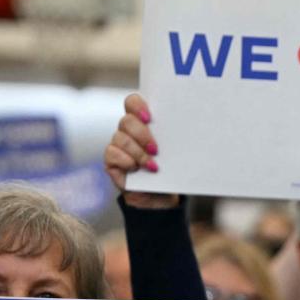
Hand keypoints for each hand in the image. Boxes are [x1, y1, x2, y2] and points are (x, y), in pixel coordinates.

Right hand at [106, 93, 179, 209]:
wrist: (162, 196)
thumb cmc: (170, 170)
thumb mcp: (177, 153)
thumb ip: (175, 139)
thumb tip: (188, 130)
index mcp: (144, 122)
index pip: (133, 102)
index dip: (138, 106)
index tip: (150, 118)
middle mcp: (128, 130)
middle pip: (127, 121)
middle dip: (142, 135)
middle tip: (156, 149)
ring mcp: (118, 144)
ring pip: (120, 137)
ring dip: (138, 152)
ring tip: (153, 166)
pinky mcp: (111, 160)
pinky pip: (112, 153)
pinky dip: (126, 161)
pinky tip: (136, 169)